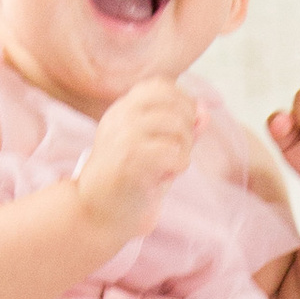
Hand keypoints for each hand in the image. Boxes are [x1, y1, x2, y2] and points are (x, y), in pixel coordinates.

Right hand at [75, 76, 201, 247]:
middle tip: (178, 152)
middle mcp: (121, 116)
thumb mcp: (156, 151)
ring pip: (177, 125)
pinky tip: (163, 178)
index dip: (182, 102)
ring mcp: (123, 135)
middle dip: (188, 126)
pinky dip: (178, 167)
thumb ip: (181, 130)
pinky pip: (174, 153)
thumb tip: (205, 112)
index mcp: (122, 109)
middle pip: (174, 101)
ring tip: (170, 167)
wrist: (93, 214)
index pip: (161, 84)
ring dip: (184, 148)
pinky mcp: (129, 158)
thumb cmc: (127, 184)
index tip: (183, 128)